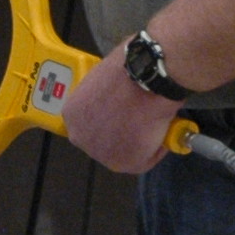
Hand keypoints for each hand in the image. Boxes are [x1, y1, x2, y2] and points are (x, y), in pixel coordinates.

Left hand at [61, 54, 184, 175]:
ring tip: (153, 125)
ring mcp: (102, 153)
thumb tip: (113, 101)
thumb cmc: (127, 70)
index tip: (122, 114)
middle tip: (139, 123)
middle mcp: (80, 137)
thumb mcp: (102, 80)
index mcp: (72, 114)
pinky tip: (161, 133)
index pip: (89, 123)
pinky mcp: (127, 163)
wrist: (147, 77)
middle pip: (103, 141)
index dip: (107, 120)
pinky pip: (145, 161)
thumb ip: (101, 97)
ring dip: (138, 143)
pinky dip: (156, 149)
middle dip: (120, 135)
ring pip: (124, 153)